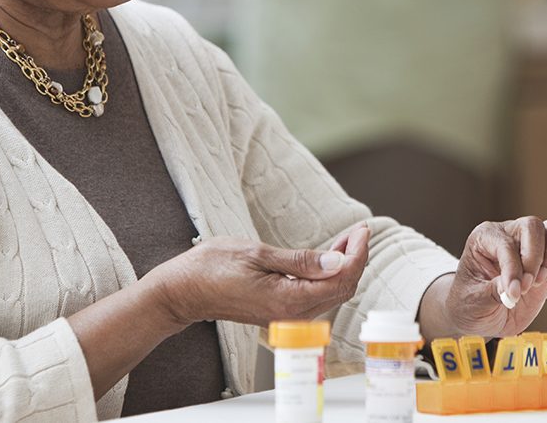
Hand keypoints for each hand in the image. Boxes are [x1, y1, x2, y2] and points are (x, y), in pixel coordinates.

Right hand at [144, 222, 370, 327]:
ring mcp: (288, 316)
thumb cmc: (212, 268)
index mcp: (288, 300)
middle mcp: (292, 314)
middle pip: (342, 289)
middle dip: (355, 259)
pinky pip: (317, 296)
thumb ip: (300, 261)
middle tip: (358, 231)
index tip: (362, 231)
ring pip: (332, 294)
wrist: (184, 291)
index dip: (357, 255)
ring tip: (347, 240)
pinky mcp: (282, 312)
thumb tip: (337, 262)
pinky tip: (327, 257)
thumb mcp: (257, 254)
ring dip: (343, 267)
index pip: (340, 280)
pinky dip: (328, 275)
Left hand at [437, 217, 546, 336]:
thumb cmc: (471, 304)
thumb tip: (514, 286)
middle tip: (527, 286)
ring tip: (542, 280)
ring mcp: (532, 245)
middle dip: (533, 259)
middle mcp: (510, 234)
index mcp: (485, 238)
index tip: (512, 294)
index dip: (512, 269)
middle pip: (531, 226)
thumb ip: (492, 292)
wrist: (481, 315)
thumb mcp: (473, 302)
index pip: (505, 244)